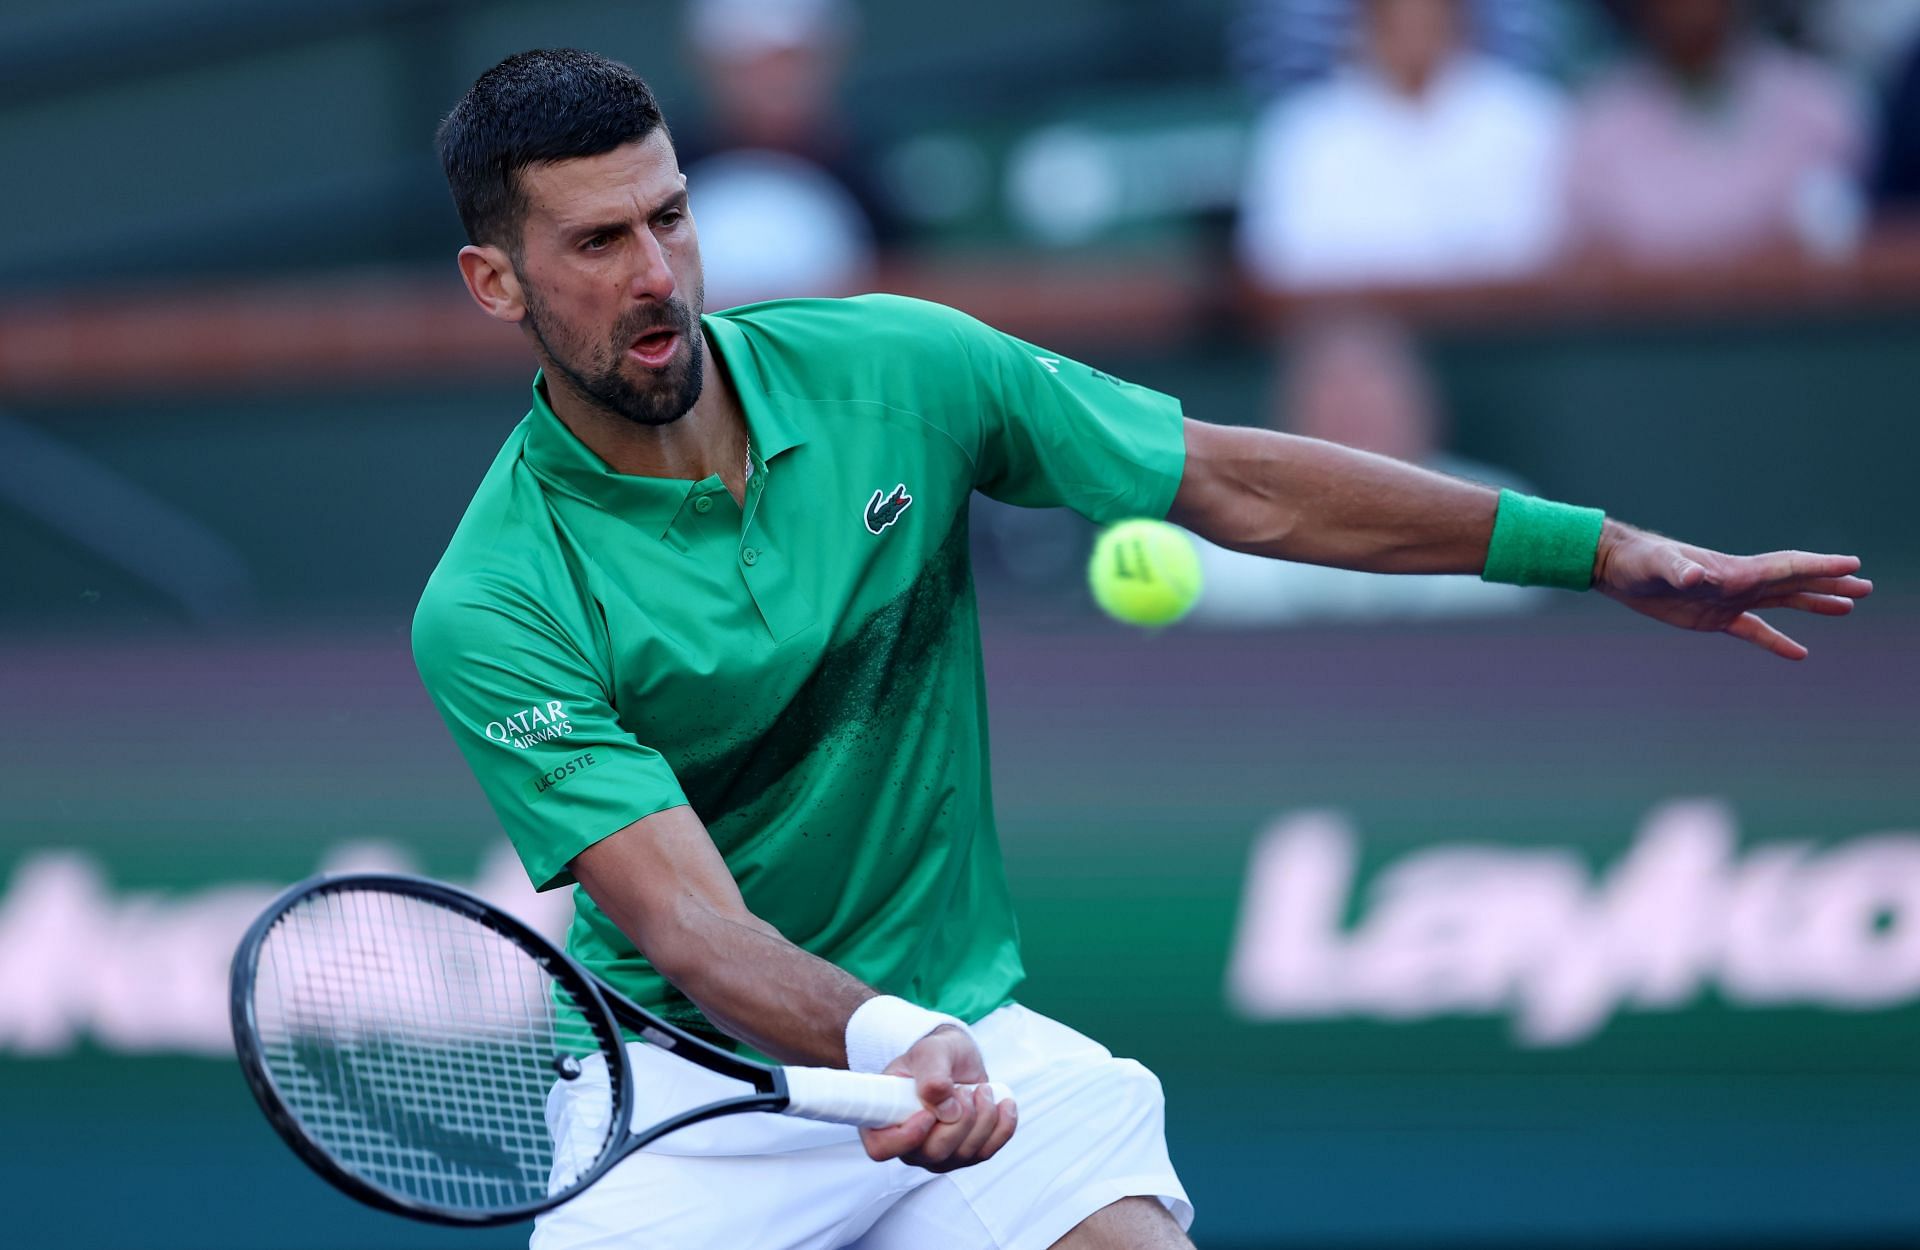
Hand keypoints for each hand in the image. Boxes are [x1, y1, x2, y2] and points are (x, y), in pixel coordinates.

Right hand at [858, 1024, 1017, 1172]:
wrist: (956, 1058)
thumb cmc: (934, 1054)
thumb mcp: (930, 1052)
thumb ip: (932, 1075)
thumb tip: (945, 1107)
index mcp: (884, 1120)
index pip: (881, 1148)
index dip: (905, 1137)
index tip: (928, 1113)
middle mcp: (908, 1144)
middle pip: (933, 1153)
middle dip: (959, 1120)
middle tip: (963, 1089)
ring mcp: (937, 1153)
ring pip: (964, 1154)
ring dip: (982, 1118)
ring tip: (981, 1089)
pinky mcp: (965, 1153)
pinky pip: (987, 1151)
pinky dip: (1002, 1127)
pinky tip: (1003, 1104)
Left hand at [1592, 521, 1871, 659]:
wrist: (1618, 567)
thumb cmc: (1637, 561)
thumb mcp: (1656, 565)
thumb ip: (1678, 569)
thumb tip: (1698, 575)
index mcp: (1733, 571)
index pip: (1785, 567)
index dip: (1819, 567)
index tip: (1852, 565)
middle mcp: (1738, 582)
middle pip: (1794, 583)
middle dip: (1829, 584)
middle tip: (1866, 586)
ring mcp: (1728, 599)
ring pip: (1782, 603)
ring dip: (1814, 605)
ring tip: (1848, 608)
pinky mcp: (1713, 617)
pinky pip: (1753, 631)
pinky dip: (1776, 641)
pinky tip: (1800, 653)